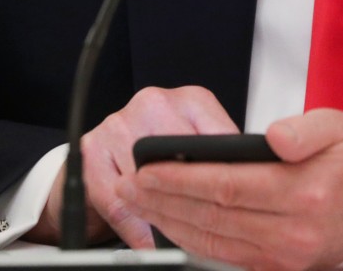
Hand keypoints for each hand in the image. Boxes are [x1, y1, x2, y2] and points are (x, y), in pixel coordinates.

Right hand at [25, 86, 239, 246]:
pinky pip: (118, 200)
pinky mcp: (92, 149)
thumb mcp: (200, 143)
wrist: (108, 151)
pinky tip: (151, 241)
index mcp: (191, 100)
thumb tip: (251, 184)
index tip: (239, 202)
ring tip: (181, 234)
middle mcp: (155, 103)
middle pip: (183, 160)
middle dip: (196, 198)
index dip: (231, 175)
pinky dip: (137, 228)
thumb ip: (222, 157)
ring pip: (150, 183)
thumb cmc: (162, 150)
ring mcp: (120, 123)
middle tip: (210, 225)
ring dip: (166, 216)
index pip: (221, 138)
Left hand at [116, 109, 342, 269]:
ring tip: (141, 203)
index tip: (149, 167)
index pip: (228, 186)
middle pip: (214, 216)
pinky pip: (230, 256)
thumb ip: (304, 130)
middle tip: (130, 185)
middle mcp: (294, 232)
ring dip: (172, 223)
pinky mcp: (285, 265)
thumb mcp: (341, 126)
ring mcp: (288, 255)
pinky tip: (176, 226)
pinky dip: (197, 242)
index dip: (182, 178)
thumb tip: (272, 136)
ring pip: (215, 242)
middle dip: (165, 201)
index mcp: (306, 194)